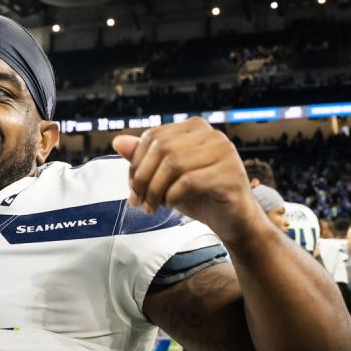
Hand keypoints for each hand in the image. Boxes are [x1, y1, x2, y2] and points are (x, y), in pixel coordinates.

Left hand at [112, 119, 261, 241]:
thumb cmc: (199, 196)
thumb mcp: (165, 177)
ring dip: (156, 189)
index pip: (154, 137)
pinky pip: (189, 181)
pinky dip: (173, 195)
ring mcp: (224, 153)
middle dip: (143, 178)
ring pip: (174, 163)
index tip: (131, 188)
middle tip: (138, 201)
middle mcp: (212, 135)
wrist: (233, 222)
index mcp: (195, 128)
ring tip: (152, 206)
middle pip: (162, 148)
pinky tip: (171, 205)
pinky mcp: (230, 175)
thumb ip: (143, 158)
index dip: (136, 163)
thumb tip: (117, 142)